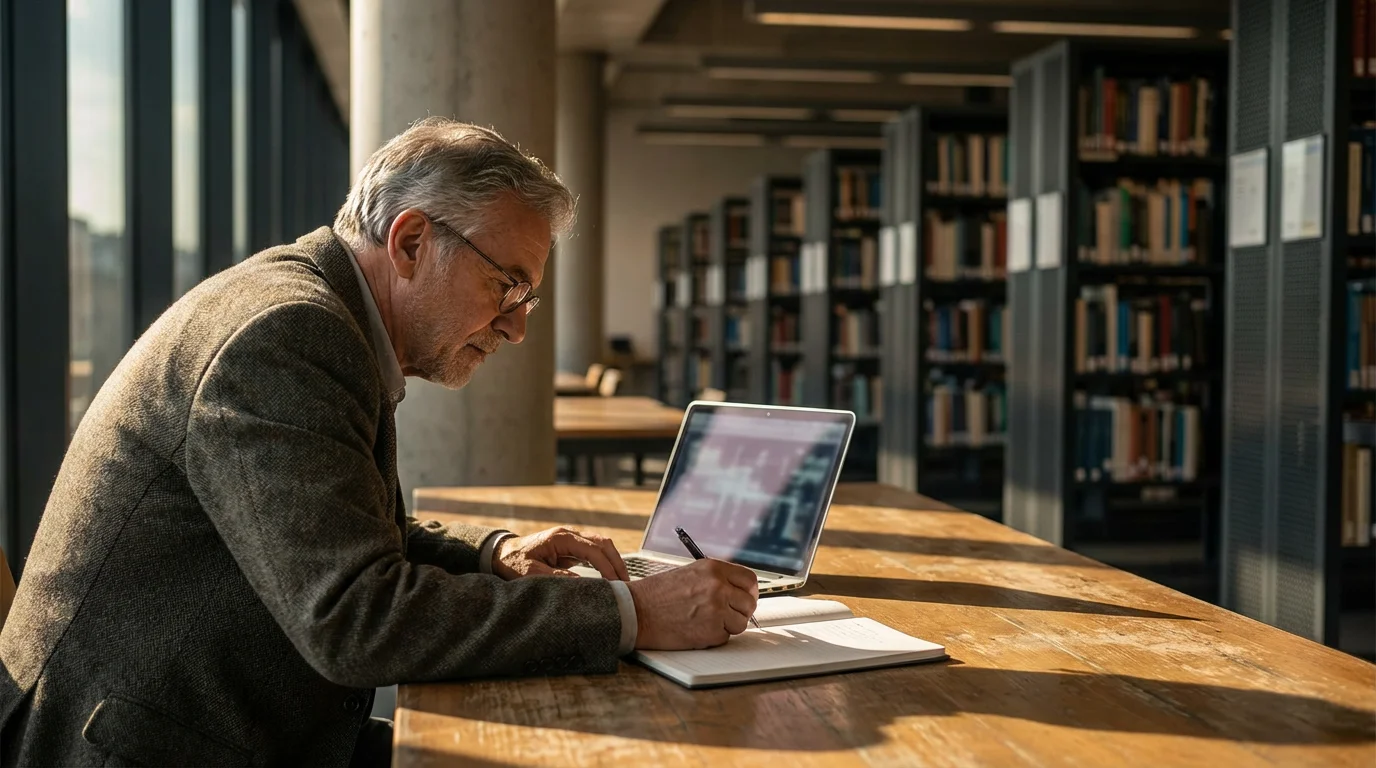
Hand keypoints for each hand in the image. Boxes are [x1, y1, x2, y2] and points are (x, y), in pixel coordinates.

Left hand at [492, 527, 629, 581]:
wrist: (501, 554)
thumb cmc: (513, 562)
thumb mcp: (530, 573)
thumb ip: (555, 577)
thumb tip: (580, 584)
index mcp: (561, 537)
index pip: (593, 550)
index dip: (606, 567)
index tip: (615, 584)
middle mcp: (570, 534)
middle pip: (603, 543)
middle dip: (617, 562)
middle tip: (627, 584)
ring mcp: (571, 539)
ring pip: (601, 545)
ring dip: (613, 561)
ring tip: (622, 582)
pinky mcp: (571, 548)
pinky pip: (594, 552)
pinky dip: (605, 562)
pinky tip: (610, 577)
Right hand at [628, 559, 758, 649]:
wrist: (636, 611)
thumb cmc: (657, 594)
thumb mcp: (690, 573)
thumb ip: (715, 579)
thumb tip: (738, 591)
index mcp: (713, 568)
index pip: (749, 580)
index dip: (749, 592)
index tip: (745, 598)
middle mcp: (718, 586)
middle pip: (749, 603)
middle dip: (740, 611)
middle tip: (726, 615)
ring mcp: (716, 609)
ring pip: (740, 623)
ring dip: (728, 626)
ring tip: (706, 622)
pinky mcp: (711, 631)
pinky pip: (725, 637)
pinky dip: (714, 637)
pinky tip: (696, 629)